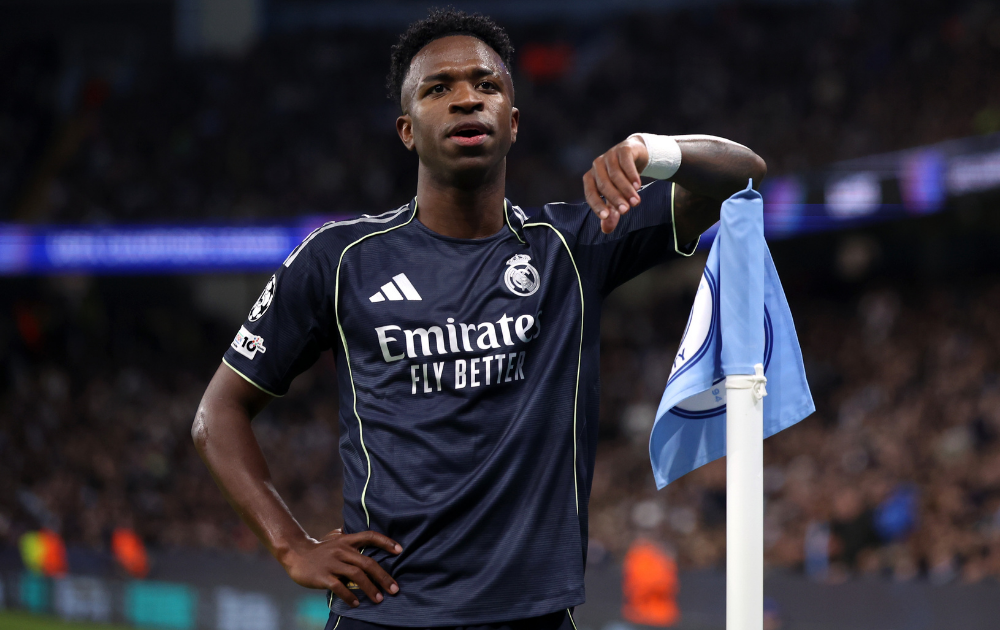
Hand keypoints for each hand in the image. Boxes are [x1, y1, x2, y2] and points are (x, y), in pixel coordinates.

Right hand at [280, 529, 401, 607]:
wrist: (295, 553)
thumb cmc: (319, 549)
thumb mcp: (335, 538)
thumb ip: (349, 538)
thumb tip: (366, 538)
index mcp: (347, 540)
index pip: (370, 536)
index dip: (386, 542)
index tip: (400, 550)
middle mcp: (341, 550)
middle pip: (367, 563)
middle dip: (383, 577)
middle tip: (394, 589)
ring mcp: (332, 563)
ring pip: (356, 575)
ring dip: (370, 589)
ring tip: (379, 599)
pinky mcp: (323, 576)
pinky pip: (339, 587)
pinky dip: (349, 596)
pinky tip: (356, 603)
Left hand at [583, 135, 649, 233]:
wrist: (636, 154)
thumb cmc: (622, 179)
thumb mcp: (617, 197)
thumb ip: (612, 213)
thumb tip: (606, 230)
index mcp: (591, 178)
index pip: (590, 194)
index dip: (597, 205)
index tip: (606, 217)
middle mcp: (597, 166)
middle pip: (604, 185)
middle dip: (616, 199)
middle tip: (626, 210)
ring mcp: (609, 156)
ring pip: (615, 175)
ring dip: (626, 189)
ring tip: (636, 202)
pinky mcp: (623, 149)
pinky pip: (626, 162)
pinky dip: (631, 174)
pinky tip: (638, 185)